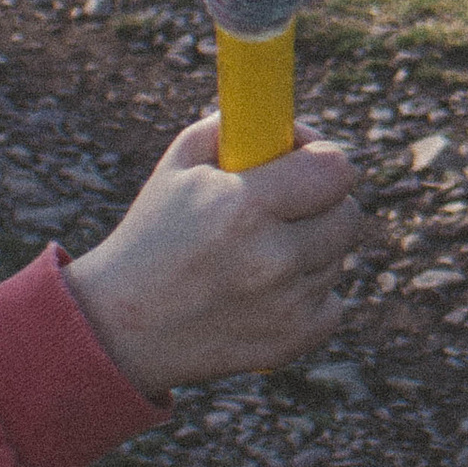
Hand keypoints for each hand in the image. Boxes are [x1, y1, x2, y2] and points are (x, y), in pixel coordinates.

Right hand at [63, 117, 362, 396]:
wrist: (120, 327)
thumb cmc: (153, 235)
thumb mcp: (179, 165)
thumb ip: (236, 127)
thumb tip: (292, 126)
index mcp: (244, 205)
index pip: (336, 168)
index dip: (323, 159)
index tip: (304, 162)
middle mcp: (272, 257)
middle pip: (348, 214)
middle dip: (322, 204)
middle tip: (287, 207)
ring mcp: (286, 304)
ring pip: (337, 257)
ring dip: (311, 250)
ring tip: (259, 254)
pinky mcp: (293, 340)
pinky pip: (332, 301)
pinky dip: (309, 294)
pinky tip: (266, 292)